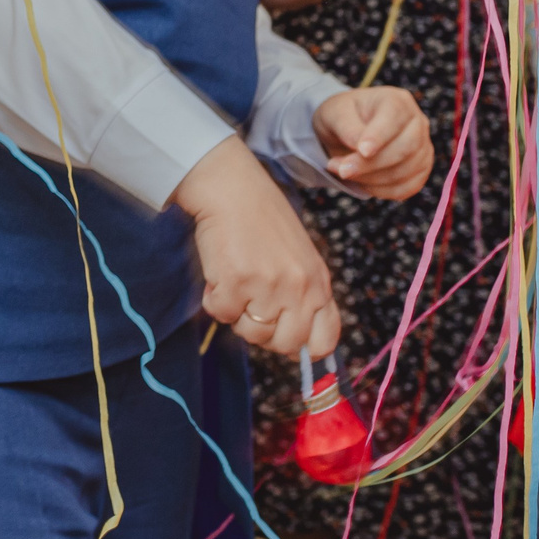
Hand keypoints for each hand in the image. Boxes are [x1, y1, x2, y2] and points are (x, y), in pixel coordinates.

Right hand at [172, 138, 340, 359]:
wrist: (233, 190)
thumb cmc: (263, 222)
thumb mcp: (299, 260)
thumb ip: (304, 297)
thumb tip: (296, 346)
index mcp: (319, 284)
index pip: (325, 341)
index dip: (303, 348)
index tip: (284, 339)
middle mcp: (300, 289)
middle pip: (285, 344)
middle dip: (263, 333)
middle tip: (250, 307)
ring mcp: (268, 287)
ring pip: (251, 333)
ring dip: (236, 315)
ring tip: (234, 285)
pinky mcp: (236, 282)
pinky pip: (221, 315)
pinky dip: (214, 301)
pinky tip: (218, 277)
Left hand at [312, 86, 432, 198]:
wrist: (348, 130)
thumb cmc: (342, 117)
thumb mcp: (334, 114)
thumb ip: (347, 127)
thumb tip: (361, 149)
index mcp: (397, 101)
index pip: (395, 117)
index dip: (379, 136)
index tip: (362, 151)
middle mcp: (417, 122)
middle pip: (405, 148)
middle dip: (371, 164)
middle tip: (340, 169)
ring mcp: (423, 147)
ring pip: (406, 171)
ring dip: (372, 179)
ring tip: (344, 172)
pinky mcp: (421, 170)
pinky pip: (407, 187)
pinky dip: (382, 190)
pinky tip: (362, 182)